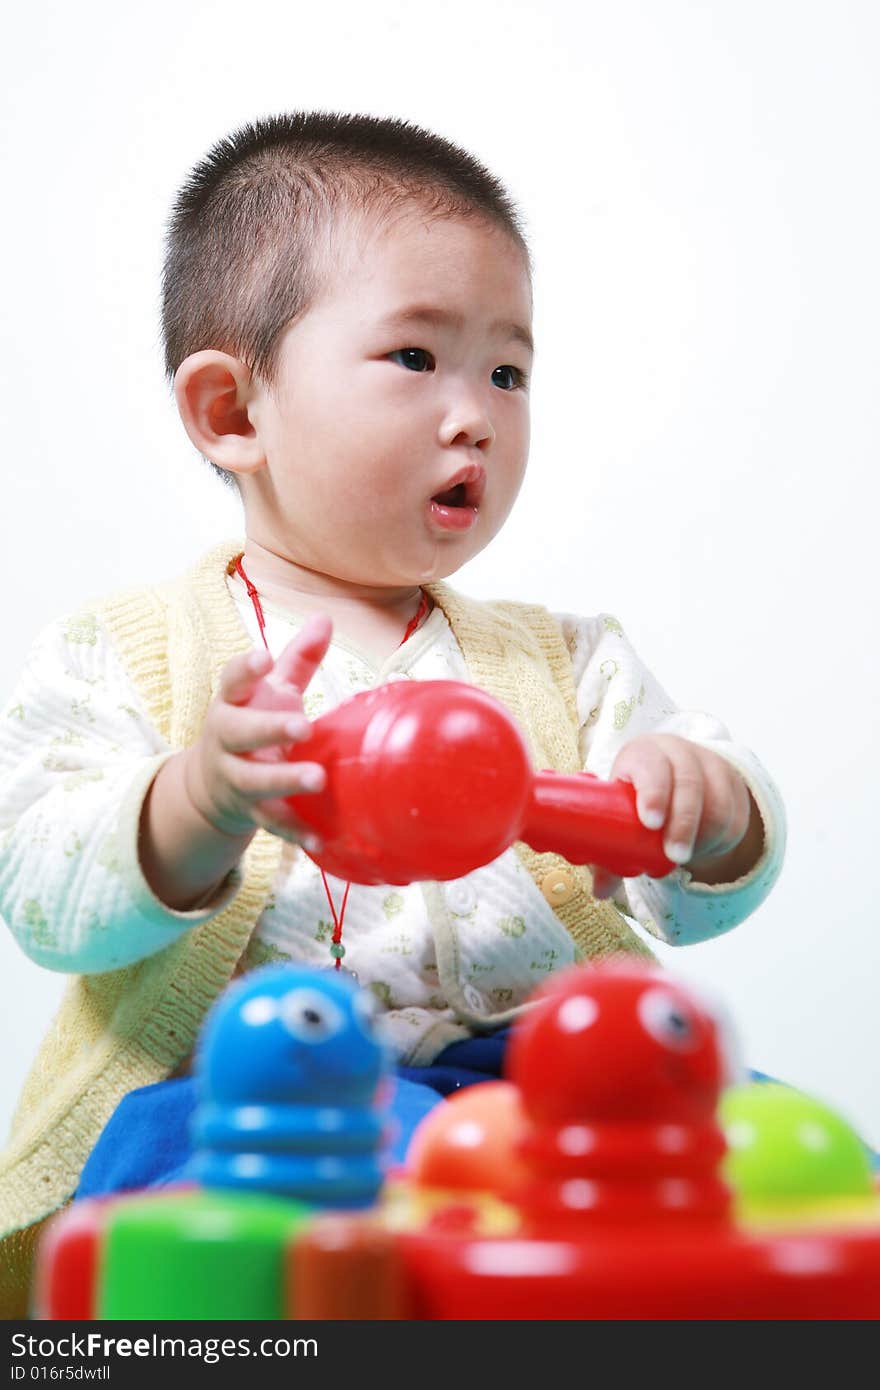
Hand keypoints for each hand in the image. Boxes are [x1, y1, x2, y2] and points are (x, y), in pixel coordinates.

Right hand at [182, 614, 332, 847]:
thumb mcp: (271, 691)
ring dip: (284, 781)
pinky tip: (319, 837)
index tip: (263, 657)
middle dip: (269, 728)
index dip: (246, 668)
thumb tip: (326, 618)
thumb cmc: (253, 724)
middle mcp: (227, 740)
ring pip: (253, 781)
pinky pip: (270, 823)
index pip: (231, 681)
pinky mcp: (250, 812)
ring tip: (318, 779)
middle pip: (240, 732)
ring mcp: (235, 778)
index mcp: (232, 704)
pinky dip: (294, 832)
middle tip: (303, 726)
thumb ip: (298, 659)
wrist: (212, 785)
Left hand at [589, 734, 753, 899]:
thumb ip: (608, 852)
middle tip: (675, 857)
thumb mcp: (618, 815)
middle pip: (689, 783)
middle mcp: (677, 753)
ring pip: (718, 802)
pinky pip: (736, 815)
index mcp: (642, 754)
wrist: (672, 775)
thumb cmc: (635, 798)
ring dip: (705, 837)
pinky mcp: (733, 781)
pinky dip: (723, 839)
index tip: (651, 824)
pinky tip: (705, 847)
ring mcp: (709, 764)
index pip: (651, 766)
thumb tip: (601, 891)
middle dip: (683, 824)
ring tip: (686, 855)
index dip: (653, 793)